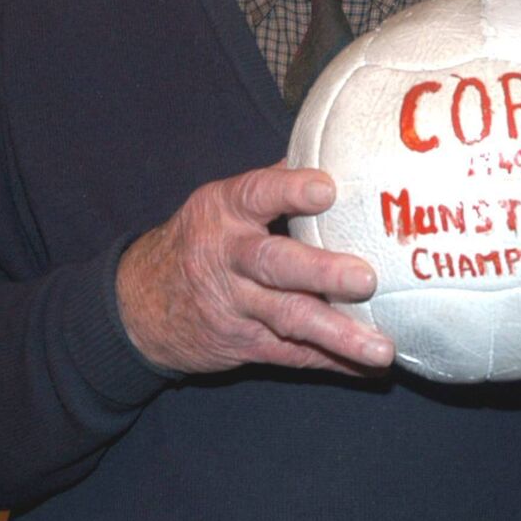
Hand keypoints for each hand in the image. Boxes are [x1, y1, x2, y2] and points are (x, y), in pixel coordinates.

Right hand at [116, 162, 394, 375]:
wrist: (140, 305)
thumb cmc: (200, 241)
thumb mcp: (221, 202)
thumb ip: (272, 183)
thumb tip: (330, 153)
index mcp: (225, 211)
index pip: (258, 195)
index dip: (291, 191)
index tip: (327, 189)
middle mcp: (228, 257)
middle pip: (274, 264)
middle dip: (321, 272)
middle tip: (365, 278)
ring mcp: (235, 305)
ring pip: (288, 318)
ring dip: (338, 333)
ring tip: (380, 348)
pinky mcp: (244, 343)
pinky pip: (291, 354)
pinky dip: (331, 361)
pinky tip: (367, 367)